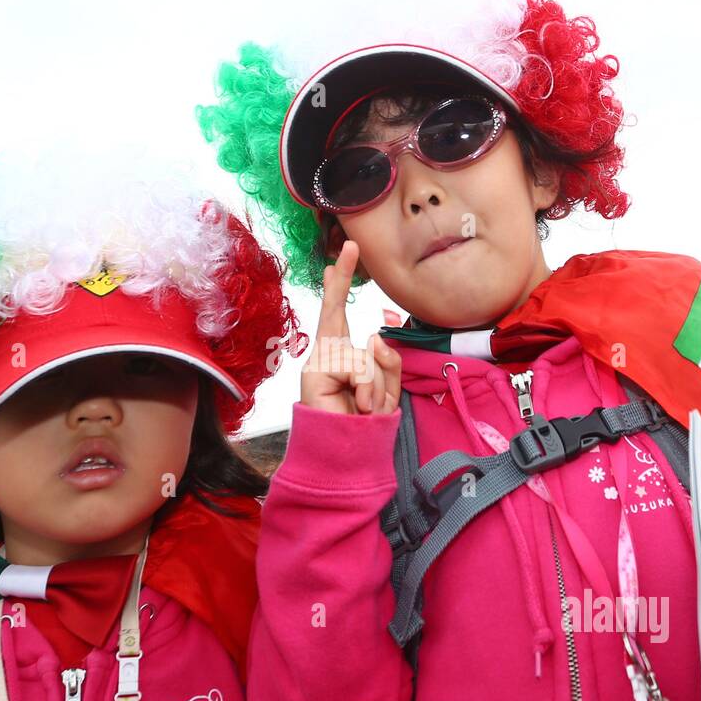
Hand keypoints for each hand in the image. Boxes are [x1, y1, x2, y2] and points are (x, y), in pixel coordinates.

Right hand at [300, 240, 401, 415]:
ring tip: (367, 408)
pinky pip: (356, 365)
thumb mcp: (386, 390)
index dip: (339, 285)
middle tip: (351, 245)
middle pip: (334, 311)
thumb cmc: (364, 425)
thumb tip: (372, 336)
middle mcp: (327, 354)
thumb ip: (386, 362)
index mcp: (344, 356)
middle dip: (341, 280)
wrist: (345, 455)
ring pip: (363, 354)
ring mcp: (318, 362)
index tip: (343, 257)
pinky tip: (359, 405)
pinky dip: (366, 387)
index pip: (340, 314)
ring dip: (376, 385)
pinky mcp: (315, 372)